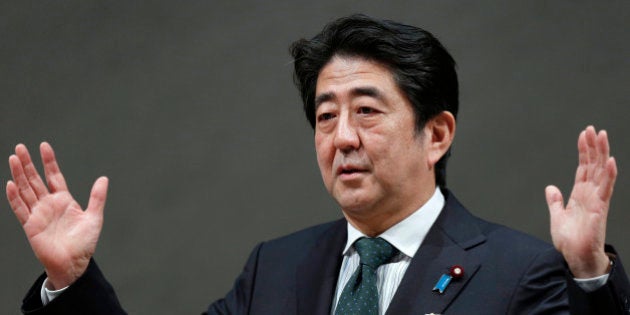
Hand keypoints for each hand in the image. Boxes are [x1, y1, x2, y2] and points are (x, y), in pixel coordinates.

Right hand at [6, 142, 107, 288]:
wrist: (74, 263)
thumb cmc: (84, 243)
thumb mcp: (94, 217)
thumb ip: (97, 197)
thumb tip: (104, 178)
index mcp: (64, 200)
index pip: (54, 176)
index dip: (49, 161)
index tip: (44, 146)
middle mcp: (49, 204)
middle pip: (35, 179)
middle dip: (28, 164)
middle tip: (21, 147)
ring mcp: (38, 214)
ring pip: (26, 190)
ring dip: (19, 175)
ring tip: (14, 158)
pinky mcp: (30, 226)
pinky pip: (20, 209)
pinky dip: (15, 197)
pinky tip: (10, 183)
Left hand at [546, 126, 615, 277]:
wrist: (575, 257)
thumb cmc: (570, 241)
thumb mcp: (557, 216)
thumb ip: (555, 201)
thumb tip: (550, 188)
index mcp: (580, 194)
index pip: (583, 167)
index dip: (583, 151)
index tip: (584, 135)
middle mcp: (590, 194)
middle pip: (593, 165)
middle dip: (593, 146)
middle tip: (593, 129)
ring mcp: (596, 200)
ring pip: (601, 171)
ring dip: (601, 153)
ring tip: (602, 136)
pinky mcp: (600, 208)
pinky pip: (606, 188)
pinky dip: (609, 174)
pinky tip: (610, 160)